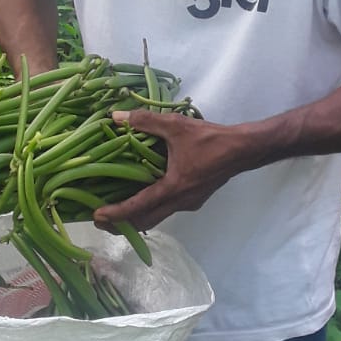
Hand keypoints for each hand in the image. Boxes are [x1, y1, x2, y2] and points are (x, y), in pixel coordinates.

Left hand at [93, 109, 260, 233]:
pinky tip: (143, 199)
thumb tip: (116, 116)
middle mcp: (180, 202)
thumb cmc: (210, 139)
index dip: (116, 214)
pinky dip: (150, 210)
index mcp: (173, 188)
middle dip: (121, 224)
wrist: (243, 149)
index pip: (138, 207)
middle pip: (145, 222)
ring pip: (156, 218)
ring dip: (135, 219)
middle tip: (99, 221)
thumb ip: (145, 121)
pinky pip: (167, 210)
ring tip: (116, 213)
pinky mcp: (194, 199)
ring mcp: (188, 203)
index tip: (97, 216)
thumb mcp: (175, 126)